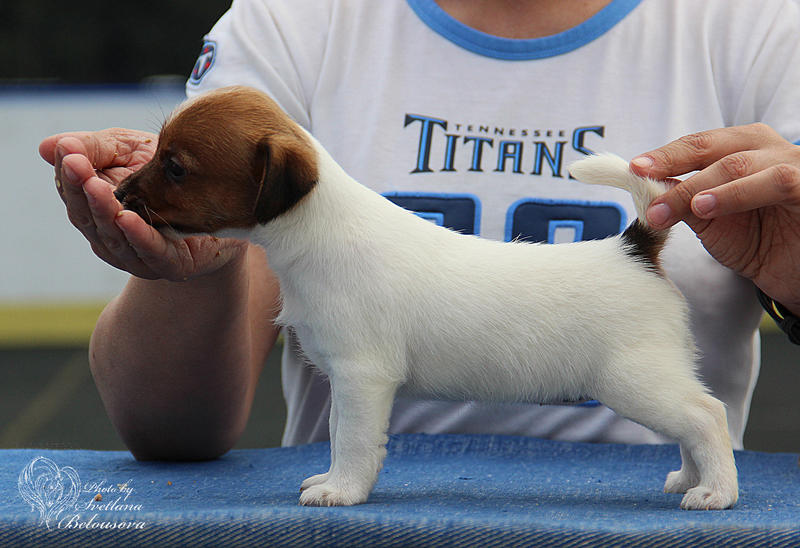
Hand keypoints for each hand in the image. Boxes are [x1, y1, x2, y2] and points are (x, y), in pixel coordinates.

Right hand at [40, 128, 246, 280]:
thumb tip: (50, 146)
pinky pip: (151, 253)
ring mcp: (138, 254)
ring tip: (97, 187)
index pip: (73, 192)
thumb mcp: (130, 150)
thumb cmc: (170, 175)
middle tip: (76, 164)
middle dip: (80, 190)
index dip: (68, 173)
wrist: (227, 199)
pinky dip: (138, 237)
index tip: (67, 150)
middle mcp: (111, 235)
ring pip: (113, 237)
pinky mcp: (171, 264)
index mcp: (97, 208)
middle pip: (87, 217)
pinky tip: (127, 218)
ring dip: (103, 211)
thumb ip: (96, 148)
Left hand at [630, 123, 799, 314]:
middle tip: (644, 184)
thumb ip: (682, 200)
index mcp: (745, 149)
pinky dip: (737, 193)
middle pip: (715, 148)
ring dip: (700, 185)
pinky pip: (775, 182)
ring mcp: (793, 167)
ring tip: (673, 206)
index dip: (666, 154)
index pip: (700, 143)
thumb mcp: (711, 220)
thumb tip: (645, 186)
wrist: (796, 275)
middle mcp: (769, 151)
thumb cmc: (757, 242)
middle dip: (674, 164)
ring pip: (739, 164)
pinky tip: (707, 207)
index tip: (634, 168)